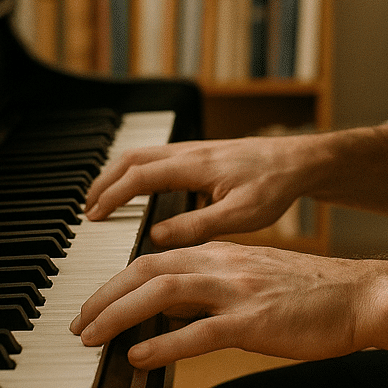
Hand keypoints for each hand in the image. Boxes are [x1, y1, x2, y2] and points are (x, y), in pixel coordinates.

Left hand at [70, 242, 372, 368]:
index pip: (155, 258)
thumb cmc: (313, 295)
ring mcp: (238, 291)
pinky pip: (199, 332)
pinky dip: (163, 344)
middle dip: (105, 295)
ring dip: (119, 313)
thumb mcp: (255, 281)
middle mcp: (225, 264)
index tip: (94, 305)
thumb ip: (214, 290)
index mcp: (224, 253)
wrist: (361, 296)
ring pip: (163, 292)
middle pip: (147, 269)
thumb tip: (172, 314)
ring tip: (92, 337)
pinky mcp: (254, 322)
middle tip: (78, 323)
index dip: (117, 281)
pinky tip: (139, 357)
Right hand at [84, 135, 313, 247]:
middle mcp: (190, 152)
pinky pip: (158, 157)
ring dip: (118, 175)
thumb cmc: (275, 186)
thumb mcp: (240, 215)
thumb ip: (197, 225)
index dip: (113, 196)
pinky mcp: (202, 154)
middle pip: (132, 159)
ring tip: (103, 200)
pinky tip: (139, 190)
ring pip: (144, 155)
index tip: (93, 216)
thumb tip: (156, 236)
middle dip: (104, 182)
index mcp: (194, 165)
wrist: (300, 161)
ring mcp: (195, 150)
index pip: (139, 176)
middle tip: (87, 209)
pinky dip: (137, 171)